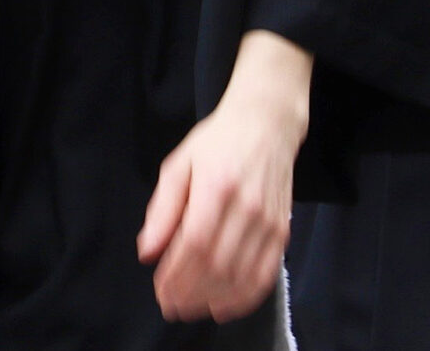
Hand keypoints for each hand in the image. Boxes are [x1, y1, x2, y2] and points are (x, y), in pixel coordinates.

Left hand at [139, 30, 308, 323]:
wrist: (268, 122)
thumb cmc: (218, 141)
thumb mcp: (179, 164)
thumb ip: (163, 209)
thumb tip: (147, 251)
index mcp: (216, 186)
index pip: (194, 243)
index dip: (176, 275)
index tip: (160, 290)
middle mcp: (246, 206)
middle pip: (217, 265)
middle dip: (190, 292)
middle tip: (170, 305)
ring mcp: (268, 220)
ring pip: (240, 275)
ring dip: (213, 299)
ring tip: (192, 308)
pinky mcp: (282, 229)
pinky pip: (265, 274)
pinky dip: (245, 297)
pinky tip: (224, 306)